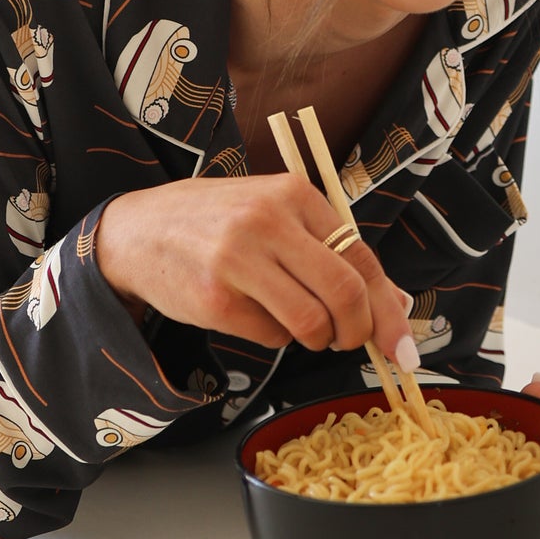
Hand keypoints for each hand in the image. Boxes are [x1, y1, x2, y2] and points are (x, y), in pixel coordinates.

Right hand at [94, 174, 414, 361]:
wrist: (137, 231)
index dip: (388, 308)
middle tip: (350, 342)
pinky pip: (272, 336)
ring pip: (313, 323)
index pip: (360, 256)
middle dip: (359, 331)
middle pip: (345, 293)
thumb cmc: (214, 222)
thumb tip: (394, 304)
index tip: (402, 345)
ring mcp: (239, 260)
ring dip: (317, 338)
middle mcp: (267, 221)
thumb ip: (327, 248)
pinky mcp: (216, 300)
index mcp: (292, 193)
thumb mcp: (272, 212)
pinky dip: (276, 337)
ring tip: (300, 326)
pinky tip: (254, 314)